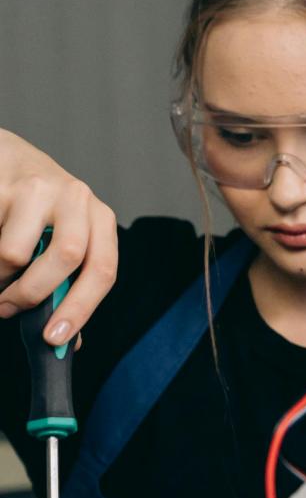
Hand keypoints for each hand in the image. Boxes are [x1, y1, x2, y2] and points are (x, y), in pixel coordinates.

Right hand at [0, 129, 117, 344]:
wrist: (8, 157)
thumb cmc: (40, 210)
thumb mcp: (65, 238)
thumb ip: (69, 282)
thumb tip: (70, 340)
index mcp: (101, 219)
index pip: (103, 270)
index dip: (80, 309)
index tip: (55, 339)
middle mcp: (79, 199)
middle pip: (67, 258)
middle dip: (33, 295)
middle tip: (8, 309)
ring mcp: (40, 189)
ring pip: (16, 252)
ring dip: (0, 278)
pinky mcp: (4, 187)